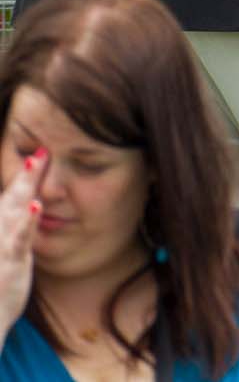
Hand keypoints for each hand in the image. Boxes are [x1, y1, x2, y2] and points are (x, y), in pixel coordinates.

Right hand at [0, 149, 47, 331]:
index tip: (38, 153)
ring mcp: (0, 243)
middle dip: (25, 173)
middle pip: (10, 196)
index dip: (23, 177)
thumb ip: (18, 230)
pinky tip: (36, 206)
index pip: (9, 197)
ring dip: (24, 187)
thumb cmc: (1, 282)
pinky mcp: (10, 260)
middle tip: (39, 151)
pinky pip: (20, 238)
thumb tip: (30, 209)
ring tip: (36, 162)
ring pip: (13, 209)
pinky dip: (27, 221)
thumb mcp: (9, 252)